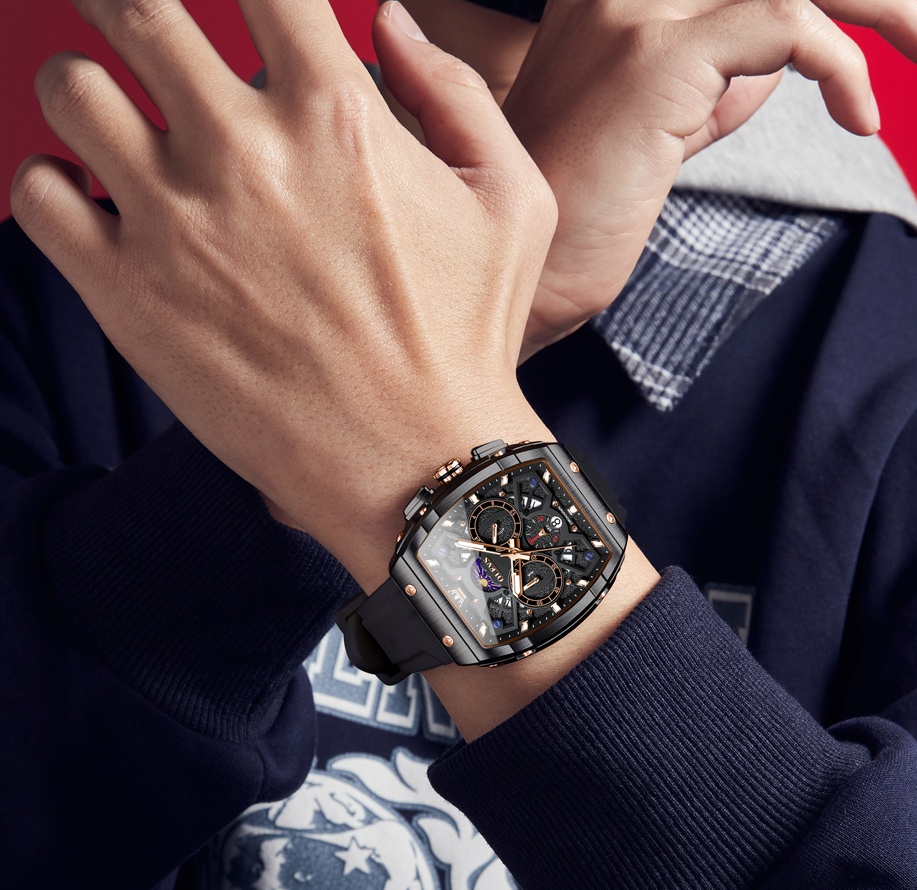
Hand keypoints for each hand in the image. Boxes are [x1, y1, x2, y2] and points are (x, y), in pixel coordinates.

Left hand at [10, 0, 556, 590]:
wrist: (415, 465)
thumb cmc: (468, 339)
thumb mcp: (516, 204)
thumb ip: (458, 92)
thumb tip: (389, 21)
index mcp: (337, 114)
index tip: (239, 5)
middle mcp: (244, 151)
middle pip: (135, 4)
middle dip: (129, 3)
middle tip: (143, 28)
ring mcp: (176, 224)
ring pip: (68, 88)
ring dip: (85, 88)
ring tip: (114, 121)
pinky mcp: (129, 299)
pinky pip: (37, 197)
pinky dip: (52, 186)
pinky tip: (96, 205)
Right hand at [502, 0, 916, 354]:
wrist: (530, 271)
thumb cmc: (590, 213)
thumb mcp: (665, 125)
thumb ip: (718, 75)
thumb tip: (788, 51)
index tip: (875, 15)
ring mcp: (630, 12)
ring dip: (882, 6)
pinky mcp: (653, 60)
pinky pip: (784, 24)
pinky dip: (841, 64)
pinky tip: (857, 115)